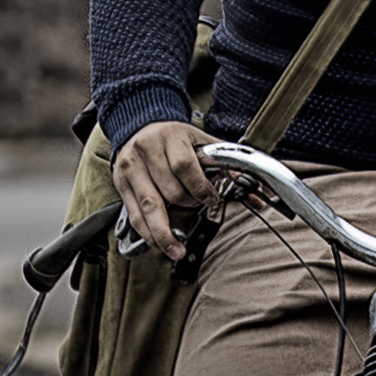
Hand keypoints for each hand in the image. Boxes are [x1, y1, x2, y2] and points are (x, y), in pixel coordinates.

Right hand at [111, 119, 211, 261]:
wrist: (139, 125)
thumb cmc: (173, 137)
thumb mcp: (200, 141)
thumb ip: (225, 163)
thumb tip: (254, 189)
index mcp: (170, 138)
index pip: (185, 166)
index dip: (200, 188)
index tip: (212, 199)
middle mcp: (147, 152)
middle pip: (170, 190)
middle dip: (187, 205)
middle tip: (198, 210)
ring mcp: (132, 169)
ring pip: (150, 206)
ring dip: (164, 232)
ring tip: (176, 250)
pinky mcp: (122, 184)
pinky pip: (135, 214)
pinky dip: (147, 232)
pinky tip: (158, 243)